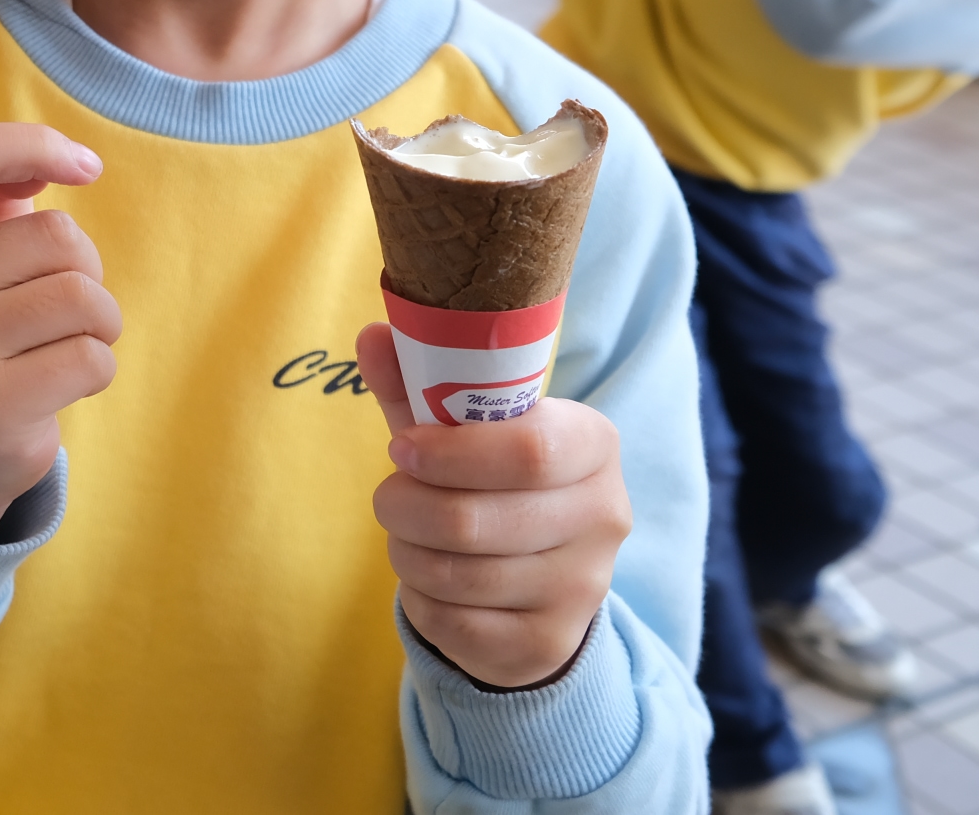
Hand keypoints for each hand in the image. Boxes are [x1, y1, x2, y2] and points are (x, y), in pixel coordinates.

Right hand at [0, 124, 117, 541]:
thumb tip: (68, 162)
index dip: (34, 145)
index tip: (85, 167)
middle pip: (56, 236)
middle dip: (85, 266)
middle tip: (57, 301)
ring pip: (83, 297)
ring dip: (100, 319)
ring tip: (63, 339)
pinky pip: (92, 358)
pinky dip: (97, 365)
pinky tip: (58, 380)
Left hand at [354, 323, 630, 688]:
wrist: (536, 583)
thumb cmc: (489, 482)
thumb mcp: (458, 431)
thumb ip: (417, 385)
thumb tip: (374, 336)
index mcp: (593, 444)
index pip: (529, 451)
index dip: (452, 454)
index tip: (399, 449)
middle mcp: (605, 515)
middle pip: (479, 519)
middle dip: (407, 508)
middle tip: (386, 499)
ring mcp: (584, 586)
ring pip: (461, 575)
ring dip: (408, 554)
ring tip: (404, 535)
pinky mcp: (551, 642)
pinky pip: (456, 624)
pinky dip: (422, 601)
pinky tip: (430, 582)